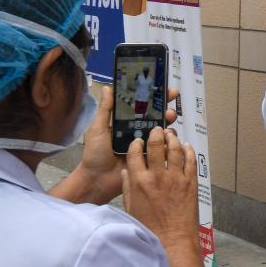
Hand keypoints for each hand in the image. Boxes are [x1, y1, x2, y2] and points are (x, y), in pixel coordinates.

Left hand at [50, 85, 177, 204]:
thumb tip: (108, 87)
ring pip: (163, 132)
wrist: (97, 179)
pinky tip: (169, 140)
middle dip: (166, 109)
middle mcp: (138, 132)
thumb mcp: (98, 128)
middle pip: (157, 117)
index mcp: (126, 123)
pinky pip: (164, 149)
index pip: (143, 107)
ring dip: (168, 126)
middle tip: (170, 107)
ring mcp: (146, 146)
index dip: (154, 98)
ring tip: (167, 125)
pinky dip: (169, 144)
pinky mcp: (151, 159)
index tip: (165, 89)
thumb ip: (105, 109)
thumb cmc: (95, 153)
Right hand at [122, 127, 199, 248]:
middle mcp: (157, 177)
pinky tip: (186, 146)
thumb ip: (128, 187)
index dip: (135, 143)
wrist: (172, 241)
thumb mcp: (131, 208)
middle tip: (157, 130)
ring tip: (171, 134)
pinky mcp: (191, 183)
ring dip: (172, 139)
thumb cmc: (150, 228)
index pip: (134, 153)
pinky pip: (190, 161)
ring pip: (175, 149)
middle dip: (156, 134)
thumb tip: (126, 172)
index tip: (138, 140)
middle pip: (155, 146)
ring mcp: (176, 178)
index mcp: (139, 182)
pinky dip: (188, 151)